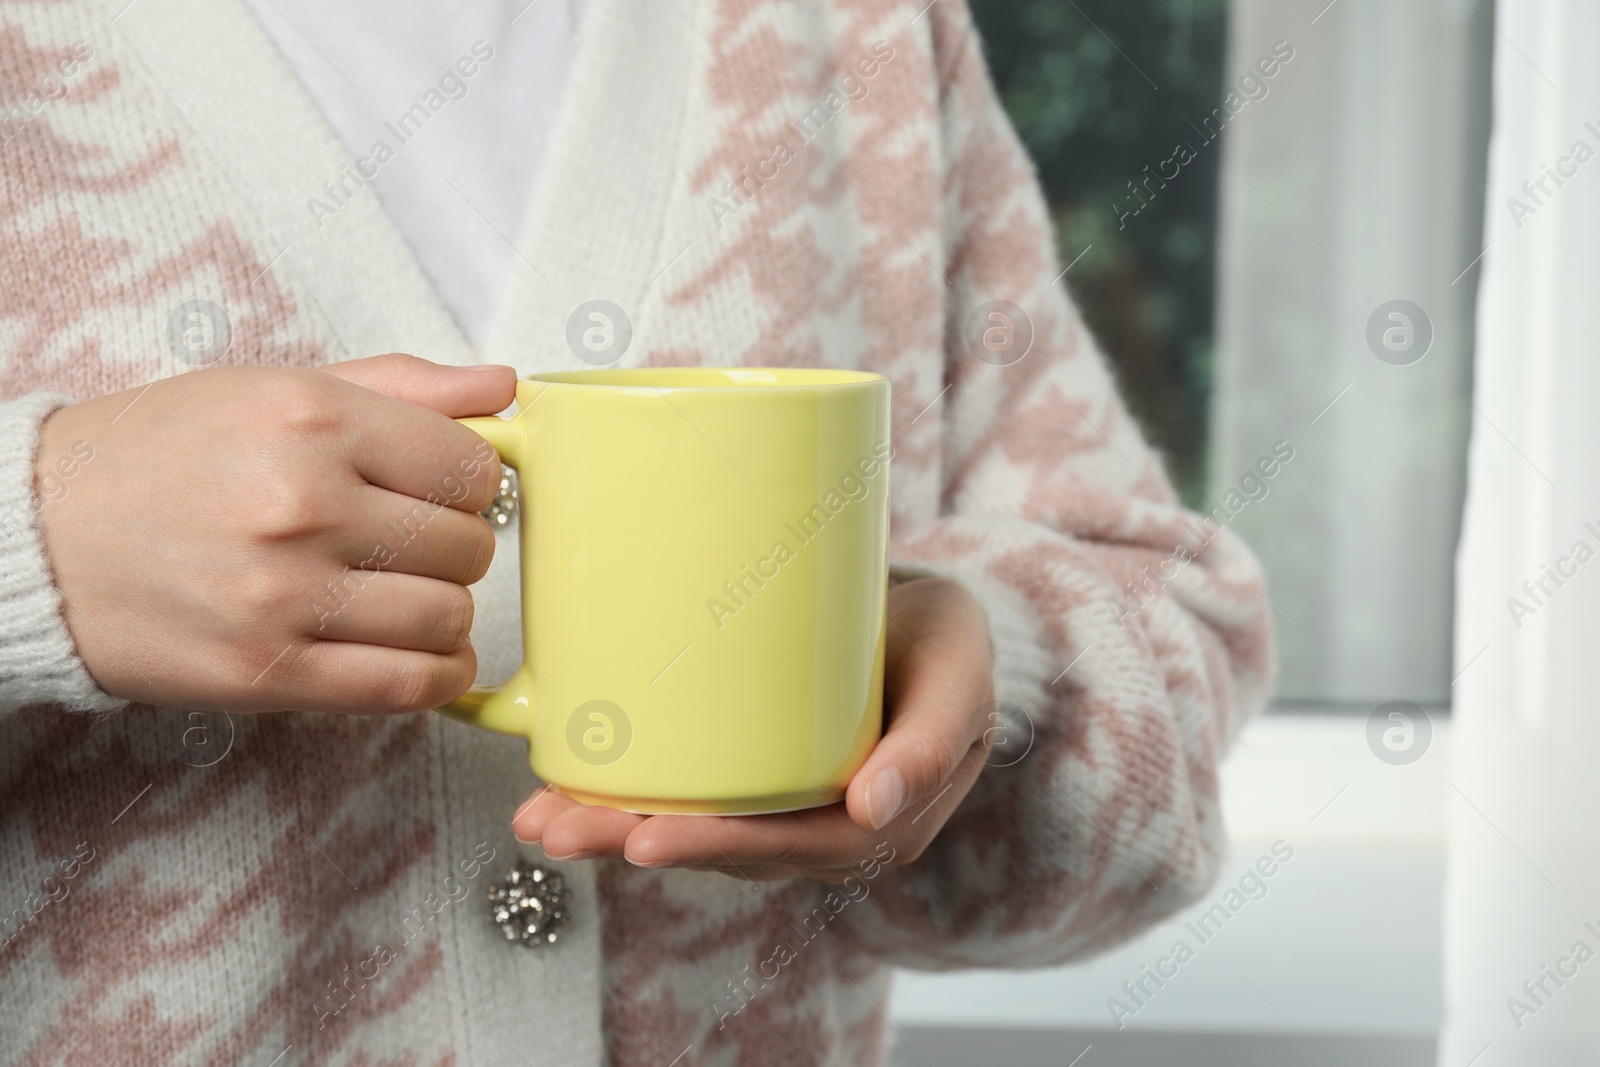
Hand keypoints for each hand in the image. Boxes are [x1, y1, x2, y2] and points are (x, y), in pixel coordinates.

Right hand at [35, 354, 514, 712]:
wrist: (32, 537)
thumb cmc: (159, 455)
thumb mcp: (272, 389)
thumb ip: (399, 386)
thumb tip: (502, 388)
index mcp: (311, 418)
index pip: (469, 465)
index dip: (474, 483)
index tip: (447, 492)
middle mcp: (303, 503)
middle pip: (467, 544)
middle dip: (459, 547)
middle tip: (418, 545)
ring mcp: (284, 595)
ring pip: (447, 617)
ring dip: (446, 612)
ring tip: (409, 596)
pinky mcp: (265, 673)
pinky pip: (405, 685)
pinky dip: (438, 676)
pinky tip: (424, 656)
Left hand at [511, 576, 994, 881]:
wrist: (933, 621)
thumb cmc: (947, 645)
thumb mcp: (959, 679)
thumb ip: (930, 743)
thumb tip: (874, 811)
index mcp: (881, 822)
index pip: (790, 847)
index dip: (716, 846)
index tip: (646, 840)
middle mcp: (826, 830)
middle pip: (727, 849)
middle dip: (637, 842)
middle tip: (560, 831)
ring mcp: (787, 807)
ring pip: (699, 829)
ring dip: (617, 829)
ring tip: (540, 820)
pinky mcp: (755, 777)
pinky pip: (692, 796)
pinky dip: (629, 796)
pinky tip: (565, 790)